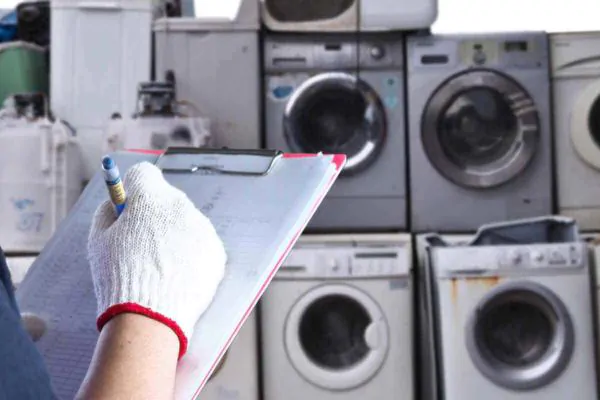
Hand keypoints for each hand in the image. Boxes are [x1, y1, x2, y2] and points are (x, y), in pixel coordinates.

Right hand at [87, 162, 226, 357]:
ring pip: (186, 223)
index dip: (133, 187)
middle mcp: (181, 207)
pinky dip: (190, 255)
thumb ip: (108, 212)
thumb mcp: (98, 240)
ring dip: (174, 235)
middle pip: (167, 199)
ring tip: (159, 266)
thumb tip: (117, 202)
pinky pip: (200, 244)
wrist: (151, 317)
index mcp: (150, 198)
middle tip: (142, 241)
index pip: (144, 174)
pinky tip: (175, 275)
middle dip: (155, 214)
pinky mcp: (217, 251)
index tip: (129, 202)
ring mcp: (203, 229)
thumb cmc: (119, 276)